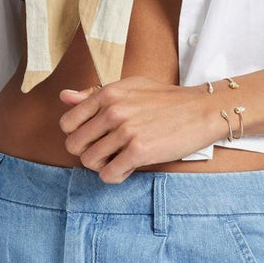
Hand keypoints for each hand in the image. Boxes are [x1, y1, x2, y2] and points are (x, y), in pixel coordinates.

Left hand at [58, 76, 212, 182]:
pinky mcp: (140, 151)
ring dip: (102, 165)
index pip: (67, 122)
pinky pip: (108, 174)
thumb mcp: (128, 87)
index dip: (77, 134)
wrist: (200, 109)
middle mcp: (113, 110)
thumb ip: (94, 94)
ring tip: (118, 158)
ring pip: (89, 162)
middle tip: (106, 150)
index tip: (93, 137)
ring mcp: (126, 131)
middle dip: (87, 151)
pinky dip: (115, 175)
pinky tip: (128, 166)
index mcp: (108, 93)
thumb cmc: (164, 99)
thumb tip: (64, 96)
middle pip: (74, 145)